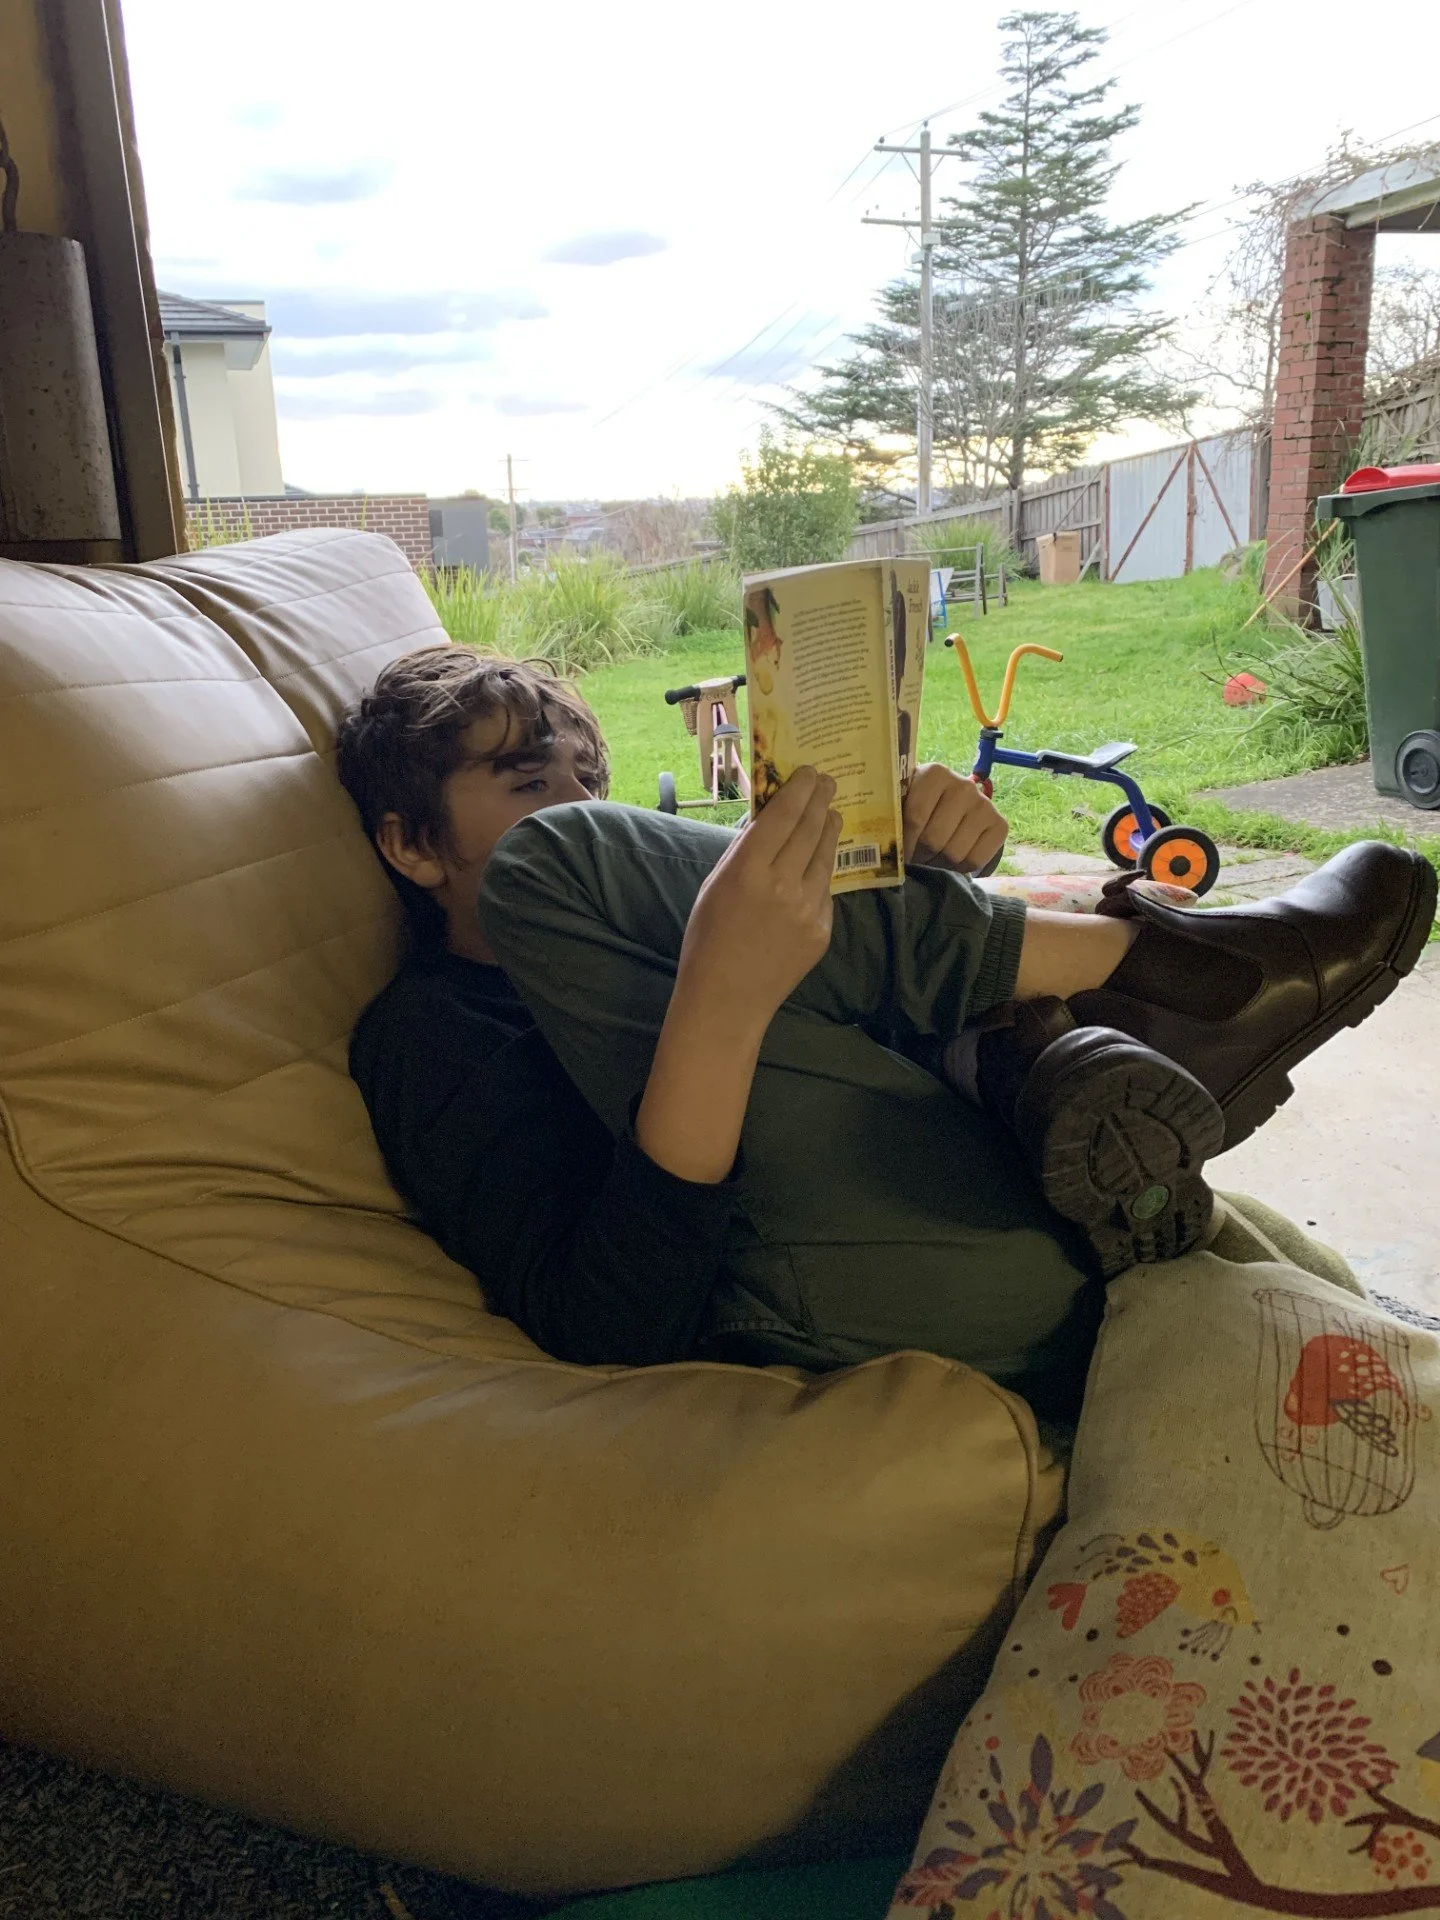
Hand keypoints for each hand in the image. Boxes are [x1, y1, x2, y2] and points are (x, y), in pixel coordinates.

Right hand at [674, 766, 842, 1036]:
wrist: (727, 999)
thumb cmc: (708, 939)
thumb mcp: (714, 886)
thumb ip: (742, 852)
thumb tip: (767, 819)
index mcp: (748, 870)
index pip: (783, 816)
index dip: (799, 790)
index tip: (808, 772)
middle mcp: (782, 885)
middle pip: (811, 829)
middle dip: (821, 801)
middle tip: (827, 782)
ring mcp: (807, 909)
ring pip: (825, 856)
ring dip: (829, 829)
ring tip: (832, 813)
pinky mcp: (822, 930)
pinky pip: (824, 890)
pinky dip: (821, 872)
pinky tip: (818, 862)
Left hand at [903, 762, 1007, 874]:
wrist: (949, 805)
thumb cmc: (918, 804)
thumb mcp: (902, 802)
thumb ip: (892, 816)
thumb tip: (881, 847)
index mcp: (935, 774)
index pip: (915, 817)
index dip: (904, 843)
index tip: (898, 854)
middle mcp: (964, 786)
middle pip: (935, 839)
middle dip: (921, 856)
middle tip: (915, 860)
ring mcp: (984, 805)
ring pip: (954, 853)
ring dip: (938, 865)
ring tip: (930, 861)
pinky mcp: (1000, 824)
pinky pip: (976, 860)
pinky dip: (960, 870)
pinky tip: (950, 864)